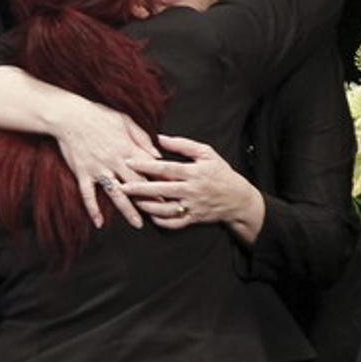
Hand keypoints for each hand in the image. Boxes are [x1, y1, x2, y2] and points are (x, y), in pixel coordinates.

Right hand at [52, 100, 158, 228]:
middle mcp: (114, 161)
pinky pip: (88, 194)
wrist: (69, 116)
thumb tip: (157, 154)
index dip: (162, 180)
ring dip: (128, 210)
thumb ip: (142, 138)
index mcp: (127, 148)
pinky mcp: (83, 173)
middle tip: (164, 213)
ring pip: (116, 193)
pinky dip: (93, 209)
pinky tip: (98, 222)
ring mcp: (98, 169)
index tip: (173, 191)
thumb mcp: (125, 120)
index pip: (150, 168)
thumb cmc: (97, 115)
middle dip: (151, 199)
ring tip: (137, 224)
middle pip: (137, 184)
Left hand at [120, 134, 265, 243]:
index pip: (166, 168)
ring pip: (165, 209)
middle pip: (162, 190)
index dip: (146, 165)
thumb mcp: (206, 154)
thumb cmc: (220, 173)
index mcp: (194, 172)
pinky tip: (149, 215)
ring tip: (132, 201)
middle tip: (121, 187)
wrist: (239, 199)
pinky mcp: (194, 219)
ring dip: (147, 206)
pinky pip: (174, 223)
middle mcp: (192, 190)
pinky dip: (160, 221)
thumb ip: (183, 145)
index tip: (129, 162)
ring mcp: (193, 206)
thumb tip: (159, 138)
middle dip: (140, 189)